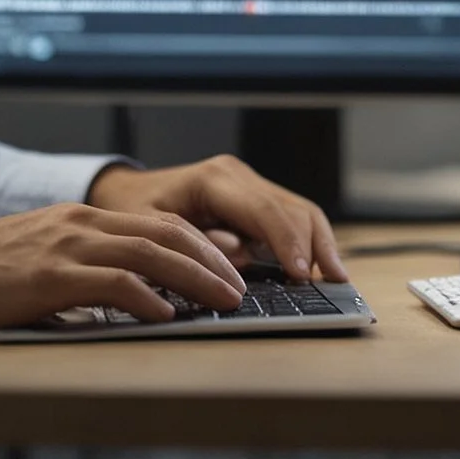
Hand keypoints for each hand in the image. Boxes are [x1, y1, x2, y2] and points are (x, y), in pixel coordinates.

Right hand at [0, 202, 245, 333]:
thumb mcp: (43, 259)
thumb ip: (84, 268)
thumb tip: (131, 298)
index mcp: (81, 219)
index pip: (157, 223)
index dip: (200, 245)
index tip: (228, 269)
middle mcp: (81, 224)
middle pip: (165, 233)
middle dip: (211, 260)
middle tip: (239, 288)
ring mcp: (67, 246)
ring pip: (149, 254)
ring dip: (193, 278)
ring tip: (222, 301)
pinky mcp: (51, 276)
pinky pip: (114, 283)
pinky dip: (147, 298)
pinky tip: (167, 314)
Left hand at [86, 154, 346, 282]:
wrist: (122, 192)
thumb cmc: (130, 210)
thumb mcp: (147, 229)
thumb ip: (189, 245)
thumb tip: (239, 264)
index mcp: (212, 179)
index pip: (263, 210)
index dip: (287, 242)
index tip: (301, 274)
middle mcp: (237, 176)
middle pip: (290, 208)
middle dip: (314, 245)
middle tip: (331, 282)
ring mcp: (249, 186)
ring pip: (299, 210)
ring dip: (320, 243)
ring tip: (336, 279)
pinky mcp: (254, 201)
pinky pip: (290, 219)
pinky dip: (309, 242)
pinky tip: (321, 269)